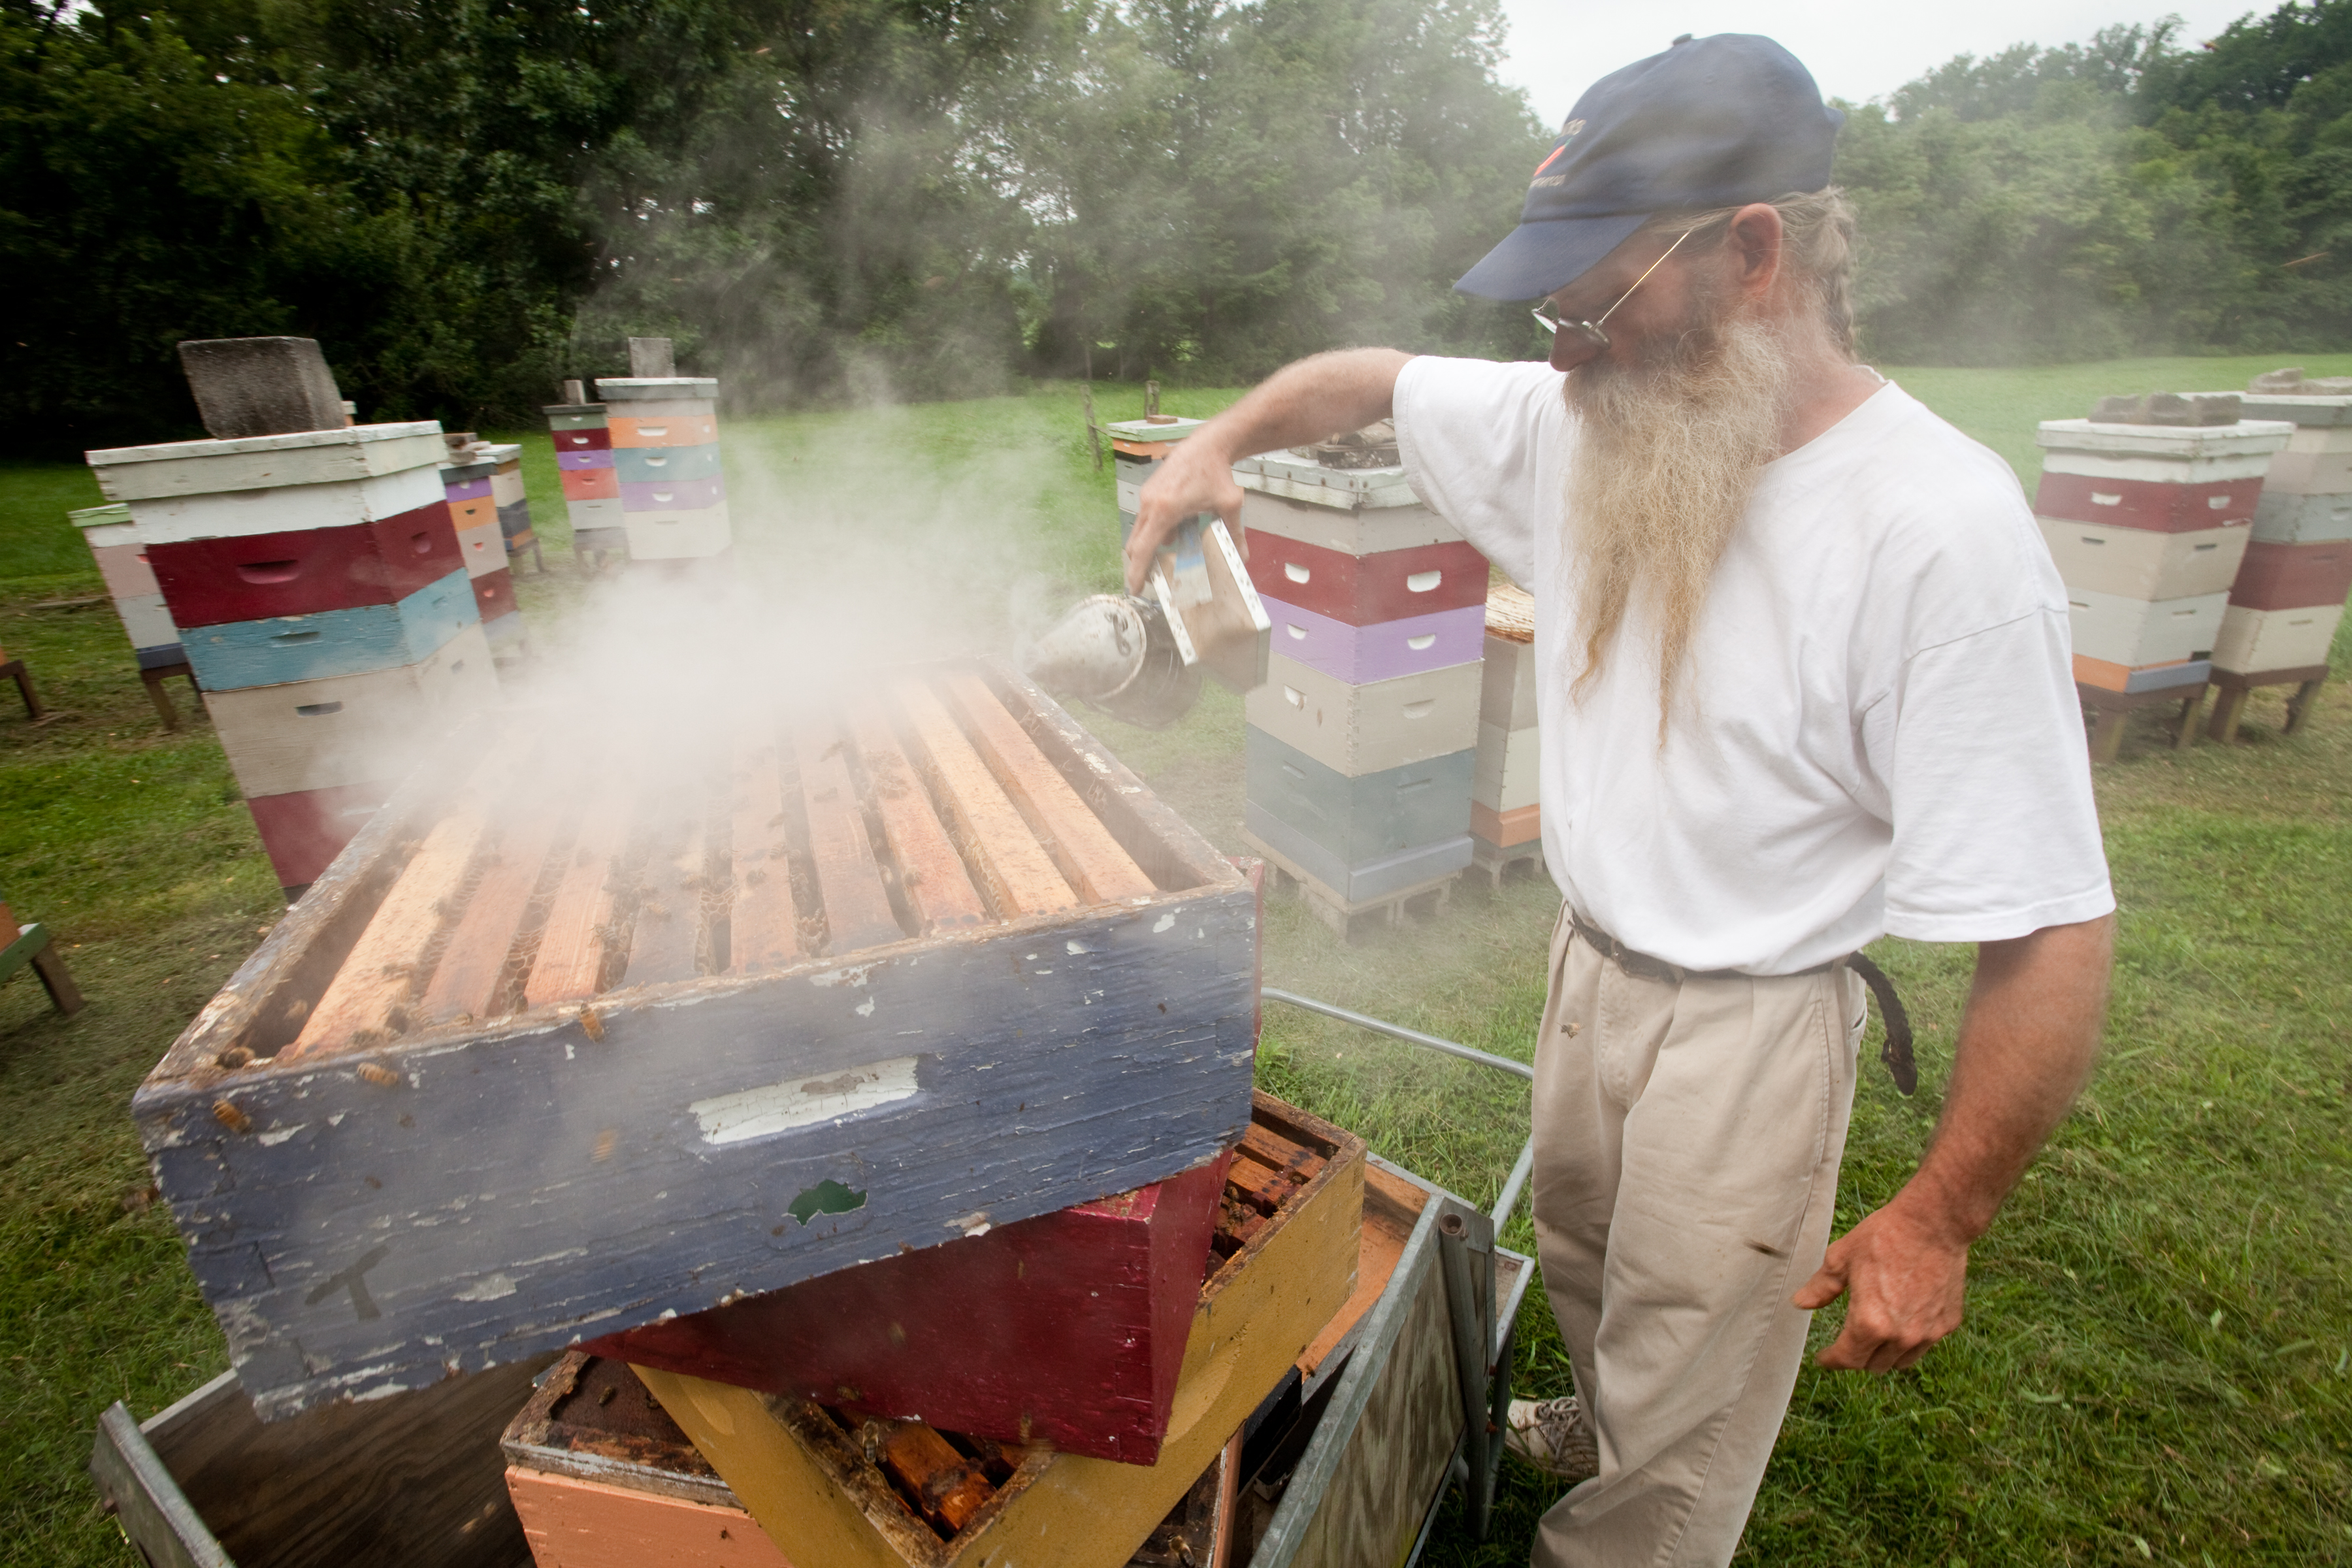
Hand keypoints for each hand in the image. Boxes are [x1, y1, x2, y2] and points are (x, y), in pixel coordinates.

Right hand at [1122, 440, 1247, 594]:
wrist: (1208, 443)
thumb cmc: (1218, 473)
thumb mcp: (1230, 505)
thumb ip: (1235, 533)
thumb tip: (1244, 558)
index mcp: (1165, 510)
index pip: (1144, 548)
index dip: (1137, 571)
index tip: (1135, 588)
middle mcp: (1150, 503)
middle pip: (1136, 543)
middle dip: (1140, 563)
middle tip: (1150, 579)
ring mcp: (1147, 495)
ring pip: (1139, 530)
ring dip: (1150, 544)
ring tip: (1174, 547)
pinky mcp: (1149, 490)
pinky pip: (1146, 518)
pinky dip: (1155, 529)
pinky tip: (1177, 528)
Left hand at [1792, 1200, 1969, 1371]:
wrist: (1933, 1224)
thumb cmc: (1883, 1237)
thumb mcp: (1841, 1258)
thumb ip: (1821, 1287)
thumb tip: (1800, 1303)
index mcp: (1869, 1322)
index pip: (1847, 1359)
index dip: (1831, 1360)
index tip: (1823, 1358)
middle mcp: (1900, 1336)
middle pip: (1874, 1365)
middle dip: (1856, 1357)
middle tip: (1847, 1342)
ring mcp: (1928, 1332)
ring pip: (1901, 1361)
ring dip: (1885, 1354)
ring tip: (1874, 1337)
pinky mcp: (1947, 1323)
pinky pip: (1924, 1344)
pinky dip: (1910, 1340)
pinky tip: (1902, 1321)